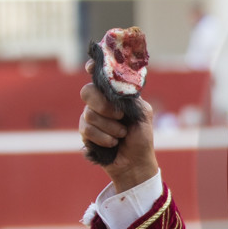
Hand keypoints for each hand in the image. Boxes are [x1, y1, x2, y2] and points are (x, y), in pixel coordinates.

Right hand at [79, 61, 157, 191]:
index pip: (99, 77)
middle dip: (103, 105)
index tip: (91, 67)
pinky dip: (103, 137)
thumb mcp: (142, 112)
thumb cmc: (141, 136)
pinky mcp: (85, 133)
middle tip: (119, 116)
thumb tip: (116, 87)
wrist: (136, 161)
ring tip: (122, 134)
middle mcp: (100, 103)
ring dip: (110, 127)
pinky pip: (86, 130)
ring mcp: (90, 117)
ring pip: (89, 114)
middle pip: (87, 92)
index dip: (93, 68)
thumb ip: (129, 97)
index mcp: (115, 95)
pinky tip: (113, 143)